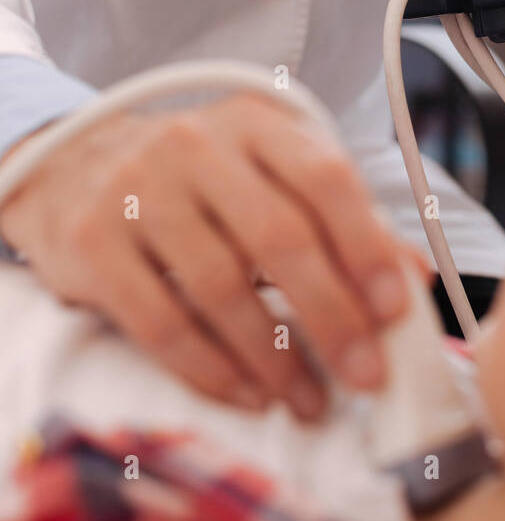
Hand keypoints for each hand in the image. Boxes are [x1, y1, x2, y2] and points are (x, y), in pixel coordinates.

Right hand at [0, 95, 414, 419]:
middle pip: (279, 237)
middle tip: (366, 375)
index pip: (324, 178)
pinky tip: (249, 394)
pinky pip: (163, 322)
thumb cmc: (197, 180)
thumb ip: (341, 219)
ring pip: (222, 287)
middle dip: (332, 316)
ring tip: (309, 398)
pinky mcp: (91, 243)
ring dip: (275, 357)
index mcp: (254, 122)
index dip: (367, 246)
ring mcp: (137, 191)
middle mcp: (195, 146)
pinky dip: (213, 370)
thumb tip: (414, 274)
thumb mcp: (269, 175)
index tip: (395, 309)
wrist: (73, 167)